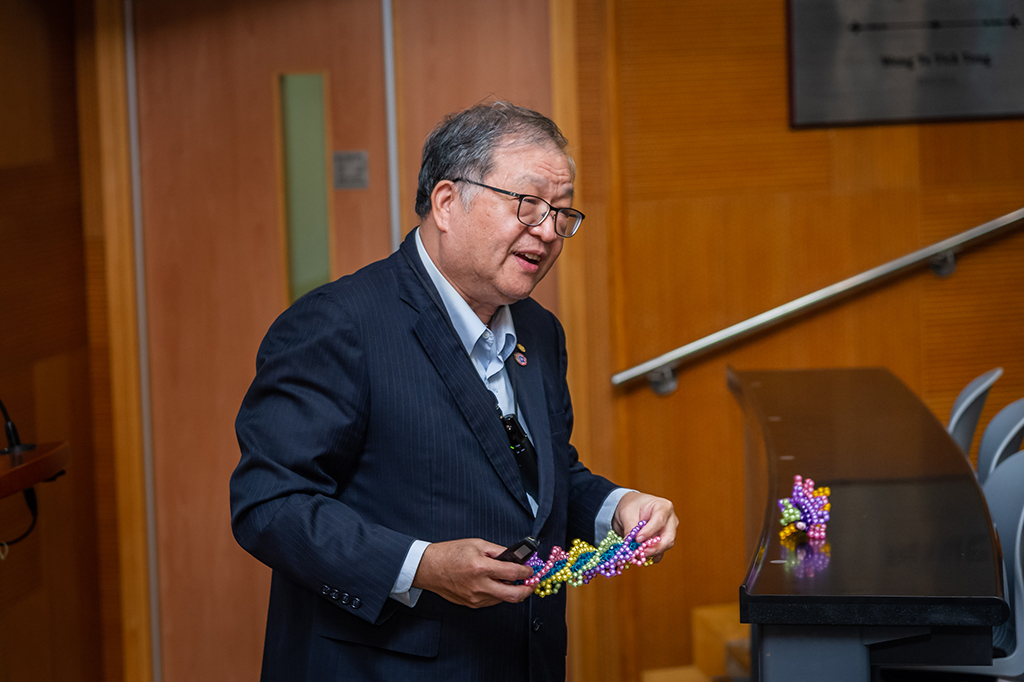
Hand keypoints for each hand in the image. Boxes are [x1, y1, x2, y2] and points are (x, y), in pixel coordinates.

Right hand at [412, 538, 534, 607]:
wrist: (429, 568)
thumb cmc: (450, 554)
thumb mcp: (477, 544)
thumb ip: (498, 551)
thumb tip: (515, 557)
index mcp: (481, 567)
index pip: (513, 573)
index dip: (526, 572)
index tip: (530, 570)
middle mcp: (479, 586)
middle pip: (513, 595)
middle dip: (528, 590)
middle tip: (532, 584)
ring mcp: (475, 598)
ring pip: (503, 599)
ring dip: (511, 590)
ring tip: (510, 579)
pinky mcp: (472, 604)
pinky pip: (492, 601)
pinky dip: (498, 593)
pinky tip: (495, 583)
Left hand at [612, 491, 677, 562]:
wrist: (632, 508)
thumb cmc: (632, 505)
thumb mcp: (627, 512)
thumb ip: (630, 527)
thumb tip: (629, 542)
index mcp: (663, 507)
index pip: (659, 521)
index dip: (649, 532)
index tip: (637, 539)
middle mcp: (670, 520)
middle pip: (668, 537)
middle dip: (655, 547)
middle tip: (641, 553)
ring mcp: (669, 531)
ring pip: (666, 546)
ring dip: (652, 553)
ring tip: (638, 555)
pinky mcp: (664, 541)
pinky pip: (661, 551)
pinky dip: (652, 556)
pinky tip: (642, 557)